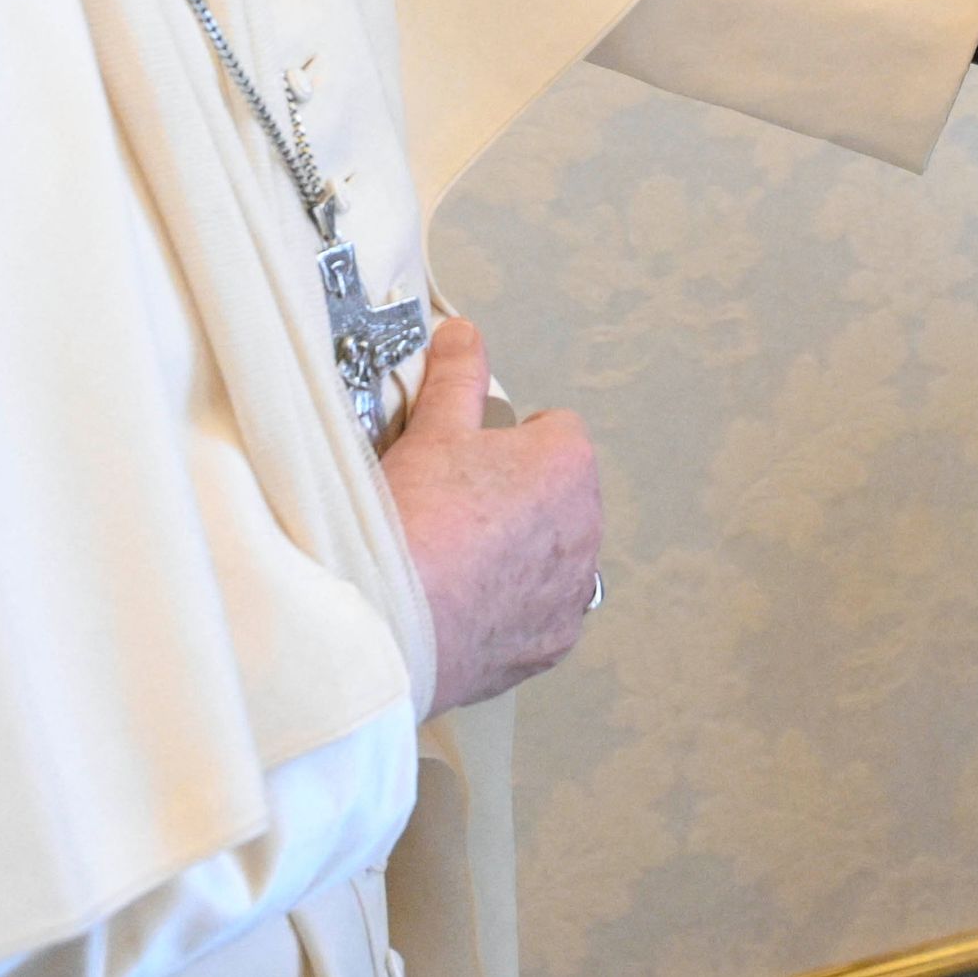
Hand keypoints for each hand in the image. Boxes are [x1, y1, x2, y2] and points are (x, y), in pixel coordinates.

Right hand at [379, 318, 600, 715]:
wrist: (390, 625)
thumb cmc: (416, 523)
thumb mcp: (432, 431)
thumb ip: (457, 376)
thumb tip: (463, 335)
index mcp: (568, 464)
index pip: (555, 430)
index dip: (509, 438)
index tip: (471, 457)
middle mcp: (587, 526)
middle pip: (559, 493)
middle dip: (520, 494)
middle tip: (457, 506)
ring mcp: (574, 589)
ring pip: (554, 552)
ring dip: (523, 551)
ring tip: (460, 556)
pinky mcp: (555, 641)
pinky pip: (544, 610)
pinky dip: (516, 606)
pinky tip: (469, 602)